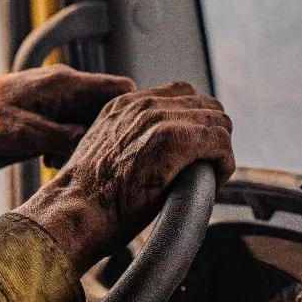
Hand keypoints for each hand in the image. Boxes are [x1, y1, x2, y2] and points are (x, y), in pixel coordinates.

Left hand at [0, 64, 135, 157]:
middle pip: (108, 106)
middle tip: (95, 159)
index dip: (134, 114)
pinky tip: (49, 159)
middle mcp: (65, 84)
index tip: (132, 141)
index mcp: (66, 83)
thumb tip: (103, 144)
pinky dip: (66, 140)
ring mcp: (54, 94)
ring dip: (83, 140)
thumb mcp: (28, 135)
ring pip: (88, 117)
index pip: (121, 89)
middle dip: (106, 134)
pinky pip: (69, 122)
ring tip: (64, 161)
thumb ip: (68, 138)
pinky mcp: (43, 106)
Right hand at [16, 82, 234, 273]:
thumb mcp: (101, 148)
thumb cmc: (87, 193)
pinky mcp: (174, 141)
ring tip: (207, 175)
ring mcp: (158, 120)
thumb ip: (127, 136)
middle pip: (206, 105)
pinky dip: (224, 164)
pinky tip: (211, 180)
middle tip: (204, 164)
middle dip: (211, 135)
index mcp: (124, 103)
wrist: (77, 208)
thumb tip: (152, 148)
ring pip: (218, 122)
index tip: (192, 148)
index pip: (182, 93)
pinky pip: (221, 143)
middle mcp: (142, 104)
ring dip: (219, 150)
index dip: (194, 121)